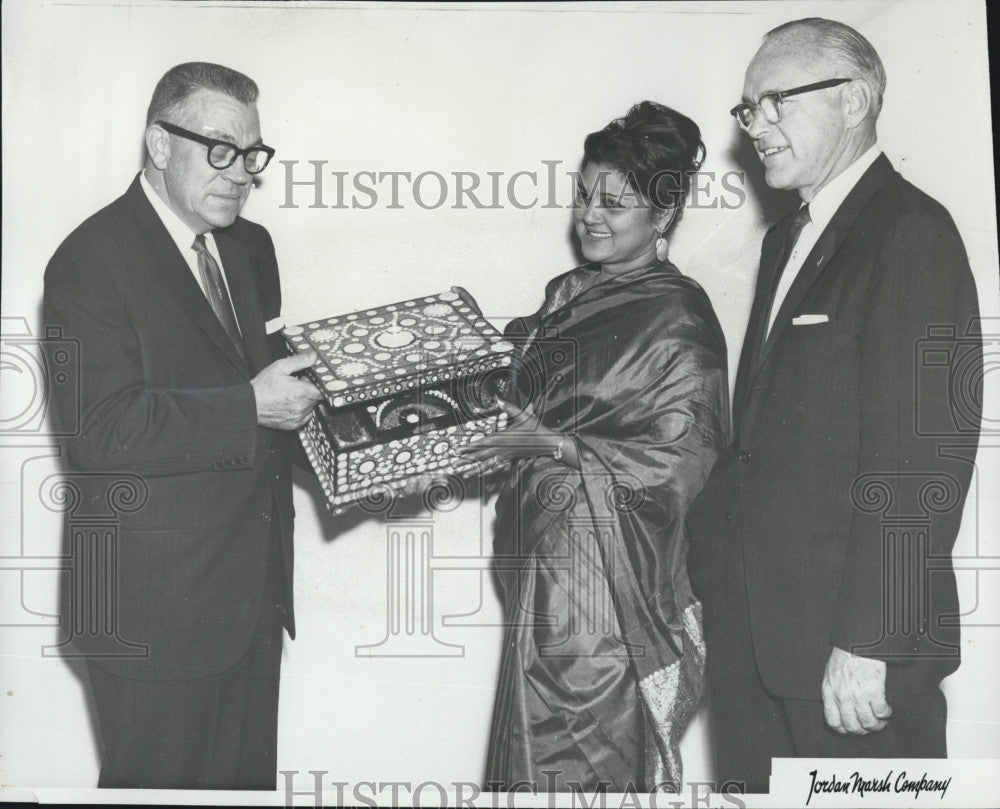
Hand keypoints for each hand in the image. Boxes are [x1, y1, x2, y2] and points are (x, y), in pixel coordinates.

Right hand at [251, 349, 322, 429]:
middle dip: (310, 389)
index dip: (321, 383)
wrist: (249, 405)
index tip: (316, 380)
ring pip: (310, 406)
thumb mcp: (280, 367)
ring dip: (305, 400)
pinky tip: (288, 403)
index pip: (324, 390)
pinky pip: (304, 416)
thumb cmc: (262, 387)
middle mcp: (303, 407)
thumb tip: (313, 356)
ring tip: (290, 394)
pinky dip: (300, 410)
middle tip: (297, 383)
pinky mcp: (294, 425)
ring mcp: (299, 417)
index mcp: (303, 392)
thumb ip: (300, 361)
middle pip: (317, 397)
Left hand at [456, 400, 573, 466]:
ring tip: (463, 473)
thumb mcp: (524, 415)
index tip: (459, 449)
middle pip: (481, 456)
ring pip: (487, 464)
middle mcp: (502, 449)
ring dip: (474, 469)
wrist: (547, 443)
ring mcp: (505, 456)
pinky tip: (478, 474)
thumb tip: (498, 399)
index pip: (483, 443)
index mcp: (503, 438)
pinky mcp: (509, 459)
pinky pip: (495, 466)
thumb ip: (510, 408)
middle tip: (454, 462)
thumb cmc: (536, 428)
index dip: (469, 447)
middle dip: (467, 460)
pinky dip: (486, 471)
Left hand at [821, 646, 891, 733]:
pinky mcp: (874, 691)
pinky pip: (881, 712)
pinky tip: (886, 709)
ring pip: (869, 723)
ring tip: (881, 720)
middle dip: (863, 731)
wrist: (856, 644)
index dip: (844, 729)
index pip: (833, 722)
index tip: (852, 729)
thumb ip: (833, 692)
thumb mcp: (830, 675)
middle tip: (869, 726)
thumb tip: (839, 708)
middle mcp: (842, 697)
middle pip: (852, 727)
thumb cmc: (844, 656)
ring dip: (877, 725)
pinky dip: (886, 714)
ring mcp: (858, 695)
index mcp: (829, 693)